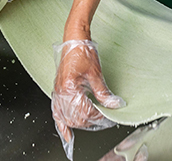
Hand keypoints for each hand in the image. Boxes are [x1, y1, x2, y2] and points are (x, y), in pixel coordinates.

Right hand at [52, 40, 124, 159]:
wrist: (74, 40)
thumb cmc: (83, 52)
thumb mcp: (96, 73)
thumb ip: (103, 92)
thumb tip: (114, 105)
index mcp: (70, 87)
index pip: (85, 111)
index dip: (98, 116)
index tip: (108, 115)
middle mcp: (61, 92)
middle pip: (75, 117)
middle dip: (90, 121)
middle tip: (104, 118)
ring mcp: (58, 92)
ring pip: (66, 117)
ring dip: (78, 122)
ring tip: (91, 122)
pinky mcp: (58, 90)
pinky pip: (57, 111)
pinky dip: (61, 123)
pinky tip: (66, 133)